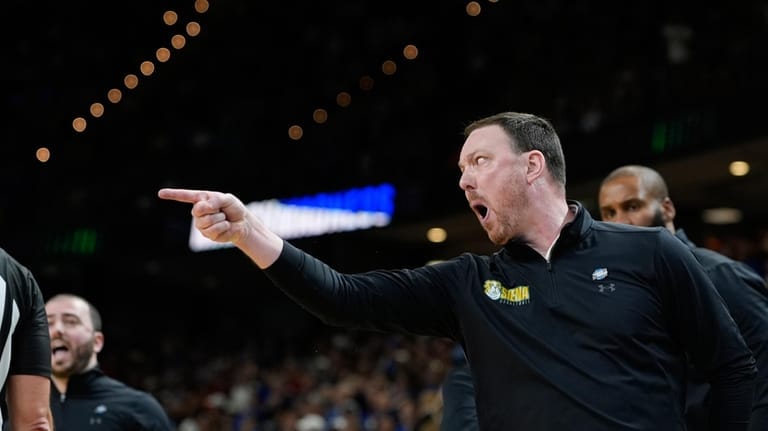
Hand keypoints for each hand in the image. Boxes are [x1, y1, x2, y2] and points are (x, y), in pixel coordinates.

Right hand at [157, 188, 283, 267]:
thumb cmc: (234, 208)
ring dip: (220, 219)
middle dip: (214, 209)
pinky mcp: (208, 234)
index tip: (160, 193)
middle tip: (221, 210)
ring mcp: (201, 224)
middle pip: (198, 210)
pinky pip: (213, 230)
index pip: (185, 196)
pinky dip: (223, 227)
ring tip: (224, 218)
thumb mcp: (227, 199)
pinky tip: (225, 226)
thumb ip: (215, 200)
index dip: (173, 195)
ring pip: (206, 221)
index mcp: (201, 199)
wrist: (242, 222)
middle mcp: (198, 212)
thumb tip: (203, 207)